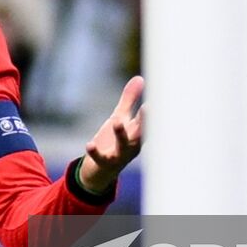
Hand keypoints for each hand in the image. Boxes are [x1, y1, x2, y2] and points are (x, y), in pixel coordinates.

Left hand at [79, 75, 144, 194]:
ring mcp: (120, 154)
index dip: (151, 110)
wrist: (102, 168)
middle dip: (145, 121)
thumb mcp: (121, 117)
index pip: (146, 120)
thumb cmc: (115, 139)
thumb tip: (140, 78)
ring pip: (123, 145)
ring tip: (117, 121)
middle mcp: (132, 144)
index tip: (157, 98)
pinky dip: (95, 152)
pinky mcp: (105, 162)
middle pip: (140, 132)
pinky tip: (89, 144)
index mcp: (137, 132)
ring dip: (121, 134)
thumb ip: (130, 99)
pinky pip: (101, 158)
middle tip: (148, 107)